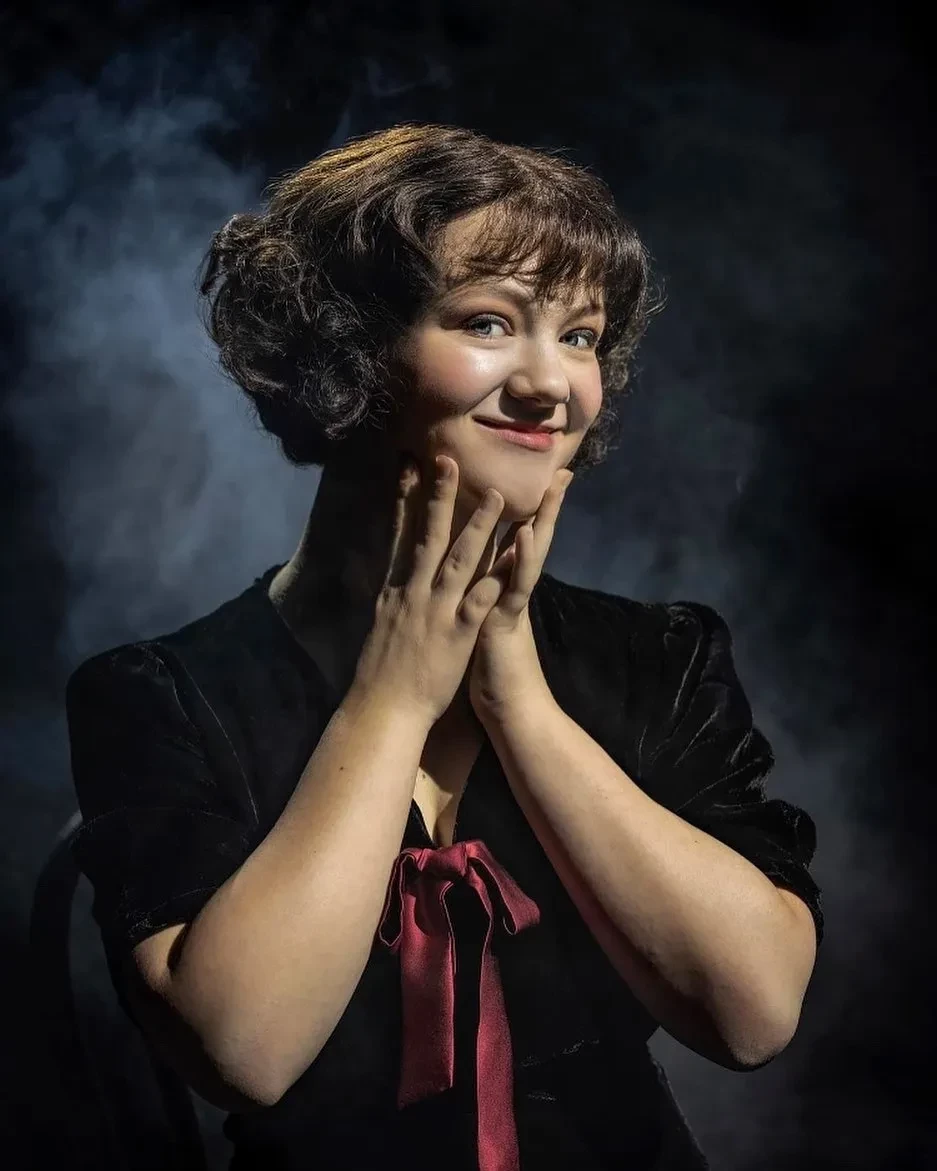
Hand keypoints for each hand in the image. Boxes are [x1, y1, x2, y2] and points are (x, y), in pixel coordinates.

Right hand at [350, 454, 511, 726]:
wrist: (383, 709)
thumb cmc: (382, 673)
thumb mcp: (382, 625)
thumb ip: (393, 598)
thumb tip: (393, 579)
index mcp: (396, 590)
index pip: (402, 535)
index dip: (407, 500)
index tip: (411, 467)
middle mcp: (414, 593)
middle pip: (430, 536)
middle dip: (441, 497)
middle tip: (450, 460)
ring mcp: (436, 612)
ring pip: (460, 560)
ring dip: (479, 527)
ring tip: (497, 496)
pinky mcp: (456, 634)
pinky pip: (479, 600)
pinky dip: (495, 577)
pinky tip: (511, 557)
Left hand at [468, 466, 573, 718]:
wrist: (507, 711)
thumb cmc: (489, 670)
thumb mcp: (480, 624)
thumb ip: (484, 597)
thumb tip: (480, 578)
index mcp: (498, 587)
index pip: (512, 541)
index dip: (521, 510)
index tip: (535, 479)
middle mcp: (509, 590)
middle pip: (530, 538)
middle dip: (543, 505)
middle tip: (561, 471)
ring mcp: (513, 603)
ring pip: (529, 555)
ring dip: (540, 519)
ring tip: (551, 488)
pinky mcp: (510, 620)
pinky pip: (518, 585)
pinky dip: (525, 559)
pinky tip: (529, 533)